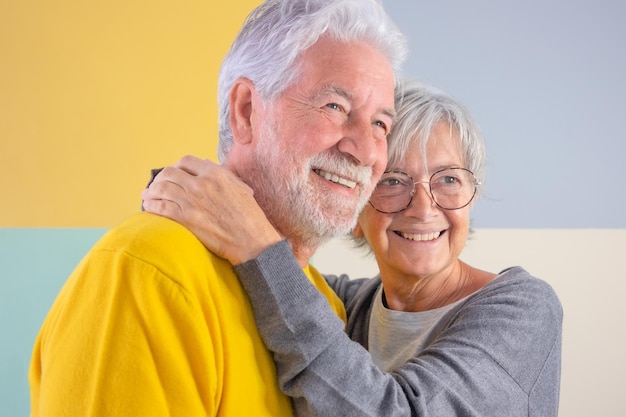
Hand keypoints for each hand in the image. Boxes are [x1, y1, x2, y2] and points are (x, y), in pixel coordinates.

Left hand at [142, 155, 282, 263]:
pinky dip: (152, 205)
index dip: (177, 166)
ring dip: (151, 191)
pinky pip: (161, 207)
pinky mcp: (186, 219)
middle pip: (169, 173)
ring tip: (147, 195)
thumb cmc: (249, 217)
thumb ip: (223, 175)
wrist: (251, 240)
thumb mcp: (240, 188)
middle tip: (156, 184)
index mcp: (216, 173)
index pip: (187, 161)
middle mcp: (201, 184)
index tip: (174, 173)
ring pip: (161, 188)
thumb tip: (206, 166)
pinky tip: (149, 208)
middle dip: (160, 178)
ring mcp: (192, 201)